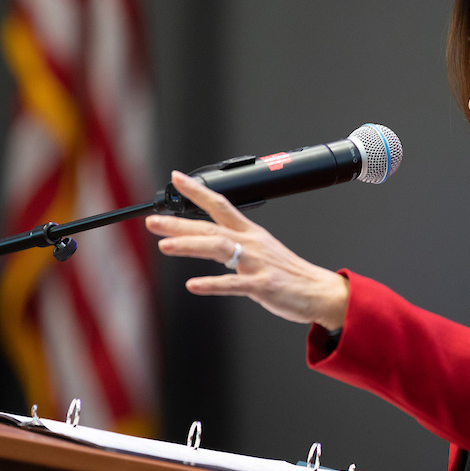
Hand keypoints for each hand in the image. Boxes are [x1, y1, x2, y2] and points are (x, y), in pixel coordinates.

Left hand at [145, 171, 348, 329]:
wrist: (317, 291)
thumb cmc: (287, 274)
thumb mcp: (259, 252)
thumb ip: (232, 247)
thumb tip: (206, 243)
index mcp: (250, 233)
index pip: (220, 204)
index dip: (197, 191)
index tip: (176, 179)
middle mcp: (251, 243)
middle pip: (210, 226)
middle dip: (179, 223)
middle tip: (153, 221)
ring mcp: (256, 263)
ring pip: (219, 248)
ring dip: (190, 245)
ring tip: (165, 246)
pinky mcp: (263, 285)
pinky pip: (233, 284)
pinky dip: (212, 283)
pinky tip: (193, 285)